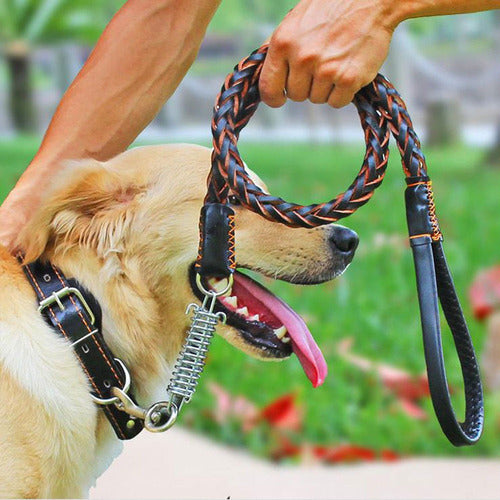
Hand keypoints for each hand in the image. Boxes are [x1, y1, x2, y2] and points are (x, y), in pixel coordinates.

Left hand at [259, 0, 398, 108]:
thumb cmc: (330, 8)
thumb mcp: (293, 23)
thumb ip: (276, 49)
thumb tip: (256, 71)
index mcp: (283, 43)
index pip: (268, 88)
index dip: (274, 98)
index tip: (280, 98)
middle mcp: (302, 58)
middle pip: (296, 95)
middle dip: (306, 86)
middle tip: (321, 64)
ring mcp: (326, 70)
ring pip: (317, 99)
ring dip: (326, 88)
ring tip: (336, 62)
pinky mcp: (349, 79)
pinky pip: (337, 102)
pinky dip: (343, 93)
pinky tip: (348, 71)